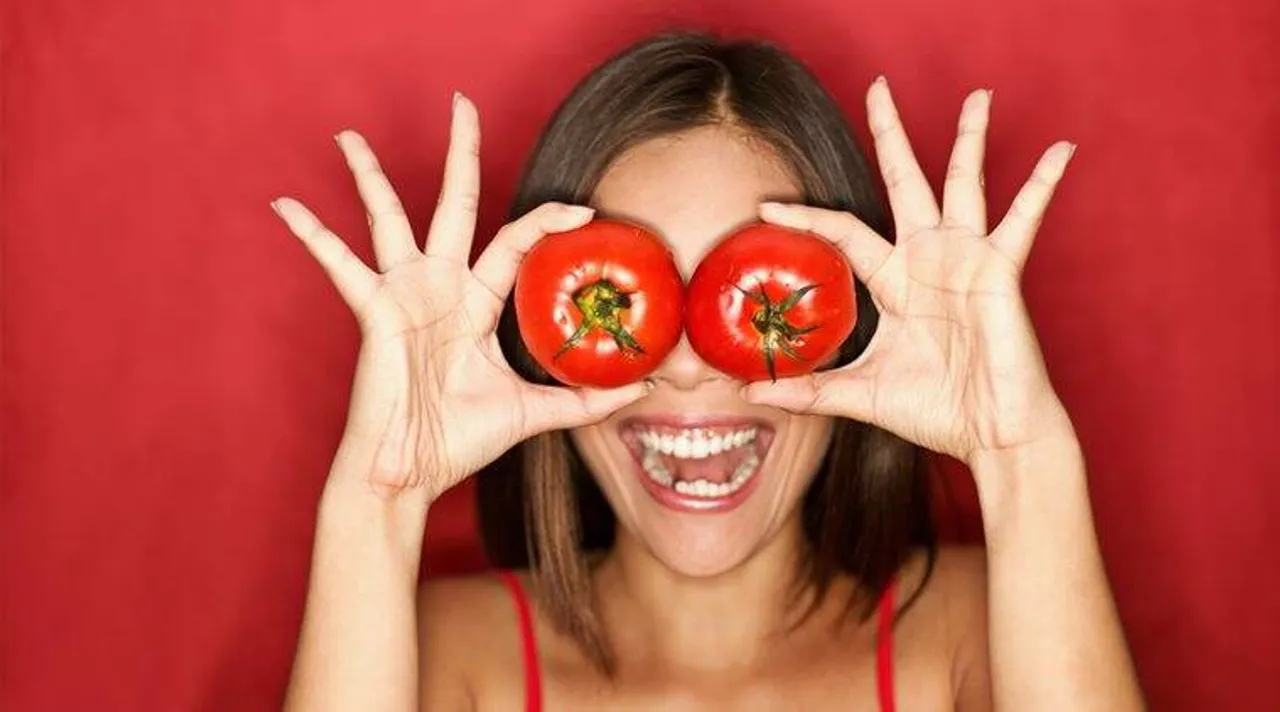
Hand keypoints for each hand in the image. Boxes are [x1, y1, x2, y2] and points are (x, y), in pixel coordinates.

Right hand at [271, 94, 647, 500]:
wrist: (409, 472)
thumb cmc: (459, 441)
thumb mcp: (533, 411)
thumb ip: (585, 397)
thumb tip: (645, 389)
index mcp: (475, 303)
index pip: (516, 242)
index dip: (548, 220)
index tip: (582, 208)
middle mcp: (440, 287)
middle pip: (455, 204)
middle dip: (460, 153)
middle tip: (462, 103)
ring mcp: (403, 294)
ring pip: (387, 218)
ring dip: (369, 175)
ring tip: (349, 135)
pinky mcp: (373, 309)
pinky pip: (338, 265)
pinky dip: (312, 235)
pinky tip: (285, 205)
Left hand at [743, 78, 1074, 464]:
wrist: (991, 435)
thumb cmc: (935, 411)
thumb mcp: (858, 395)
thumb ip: (808, 389)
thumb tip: (750, 392)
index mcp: (895, 282)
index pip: (844, 231)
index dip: (806, 216)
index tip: (766, 207)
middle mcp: (929, 259)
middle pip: (904, 180)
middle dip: (890, 134)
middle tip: (877, 86)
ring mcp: (967, 260)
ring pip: (963, 183)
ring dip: (969, 138)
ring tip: (977, 95)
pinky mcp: (1000, 270)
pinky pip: (1023, 218)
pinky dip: (1042, 184)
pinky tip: (1060, 149)